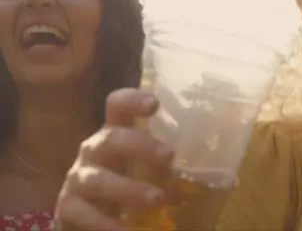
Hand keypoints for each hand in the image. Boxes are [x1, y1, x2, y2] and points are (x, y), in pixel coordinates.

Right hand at [54, 88, 173, 229]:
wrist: (86, 215)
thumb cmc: (124, 184)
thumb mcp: (145, 169)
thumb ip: (169, 167)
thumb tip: (216, 176)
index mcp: (115, 135)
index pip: (117, 106)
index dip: (132, 100)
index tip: (155, 104)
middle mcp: (94, 151)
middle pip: (112, 139)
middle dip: (139, 145)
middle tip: (168, 156)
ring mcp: (78, 178)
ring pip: (98, 179)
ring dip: (129, 189)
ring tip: (158, 199)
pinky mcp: (68, 206)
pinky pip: (84, 213)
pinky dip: (107, 224)